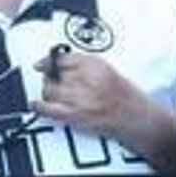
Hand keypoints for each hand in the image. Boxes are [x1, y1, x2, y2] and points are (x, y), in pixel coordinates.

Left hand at [31, 49, 149, 137]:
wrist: (138, 119)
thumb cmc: (129, 98)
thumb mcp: (110, 71)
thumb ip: (86, 66)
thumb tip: (63, 64)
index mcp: (96, 65)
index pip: (63, 58)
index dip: (51, 60)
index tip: (46, 62)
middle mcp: (86, 79)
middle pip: (54, 73)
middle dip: (52, 77)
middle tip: (55, 81)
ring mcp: (80, 98)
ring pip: (49, 89)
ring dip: (49, 91)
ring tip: (55, 94)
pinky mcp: (75, 115)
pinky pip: (48, 109)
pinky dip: (40, 106)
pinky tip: (37, 105)